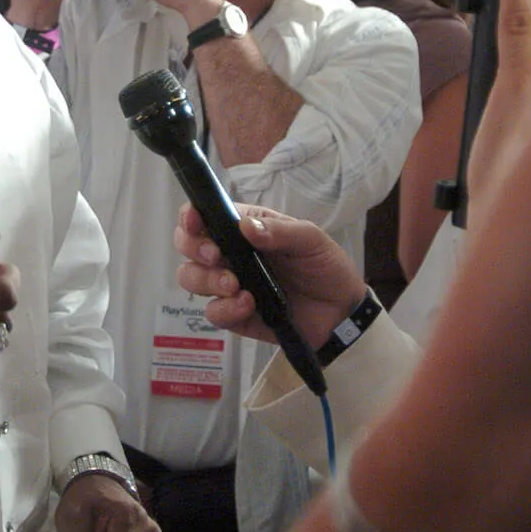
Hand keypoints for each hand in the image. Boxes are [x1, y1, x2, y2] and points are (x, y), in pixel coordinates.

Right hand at [174, 203, 367, 348]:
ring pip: (191, 278)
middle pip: (188, 246)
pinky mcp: (235, 315)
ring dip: (206, 280)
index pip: (206, 216)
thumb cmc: (325, 267)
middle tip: (215, 256)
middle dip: (193, 248)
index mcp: (246, 228)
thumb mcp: (310, 240)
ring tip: (235, 285)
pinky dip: (226, 308)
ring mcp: (230, 285)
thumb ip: (278, 231)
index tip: (194, 221)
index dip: (191, 216)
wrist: (342, 313)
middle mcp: (232, 254)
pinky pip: (213, 312)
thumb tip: (244, 226)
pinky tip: (248, 304)